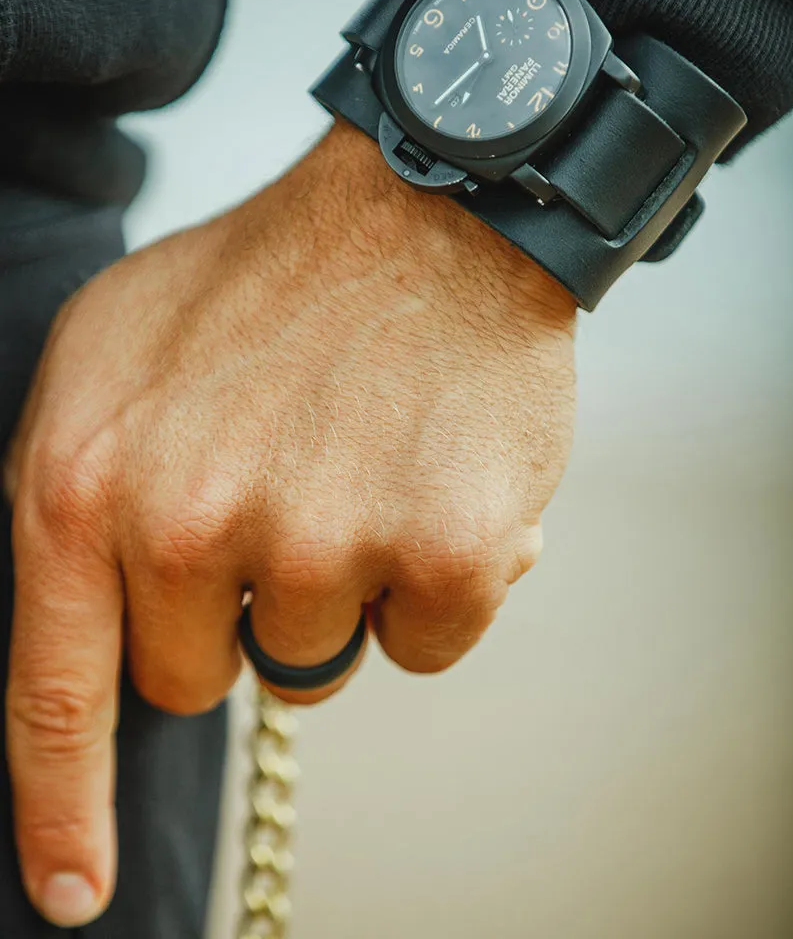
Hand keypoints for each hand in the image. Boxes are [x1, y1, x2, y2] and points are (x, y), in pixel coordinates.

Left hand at [3, 119, 575, 925]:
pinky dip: (431, 579)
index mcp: (89, 479)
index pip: (59, 694)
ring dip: (338, 582)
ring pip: (318, 660)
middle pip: (201, 678)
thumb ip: (78, 487)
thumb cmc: (268, 280)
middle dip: (234, 609)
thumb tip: (101, 615)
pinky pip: (425, 642)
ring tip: (356, 459)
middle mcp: (194, 525)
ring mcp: (325, 544)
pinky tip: (429, 475)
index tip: (77, 893)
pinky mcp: (448, 555)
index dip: (63, 810)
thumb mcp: (112, 353)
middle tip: (280, 487)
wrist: (427, 207)